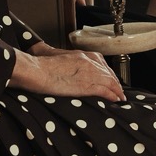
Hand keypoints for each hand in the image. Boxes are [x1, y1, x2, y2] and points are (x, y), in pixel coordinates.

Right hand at [9, 44, 123, 100]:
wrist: (36, 70)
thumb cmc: (41, 64)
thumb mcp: (54, 54)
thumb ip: (61, 57)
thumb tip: (52, 57)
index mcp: (83, 55)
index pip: (102, 64)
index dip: (108, 74)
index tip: (111, 80)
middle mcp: (89, 62)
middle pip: (108, 73)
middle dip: (115, 83)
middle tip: (118, 91)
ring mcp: (90, 73)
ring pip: (110, 82)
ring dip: (117, 91)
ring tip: (120, 98)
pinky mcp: (86, 85)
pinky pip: (105, 91)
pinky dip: (112, 96)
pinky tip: (115, 100)